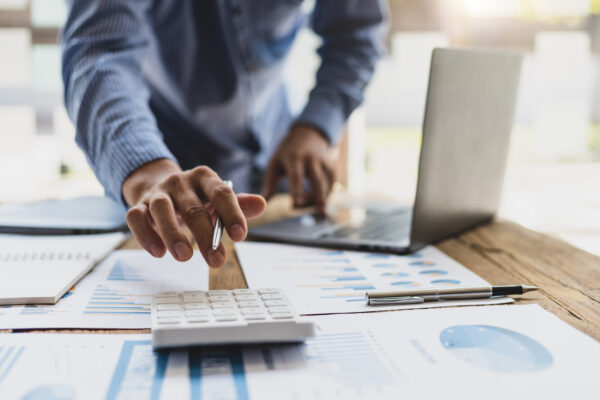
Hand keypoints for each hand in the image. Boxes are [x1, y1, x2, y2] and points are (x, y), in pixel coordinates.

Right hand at [122, 159, 265, 266]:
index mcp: (204, 177)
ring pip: (162, 210)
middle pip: (194, 208)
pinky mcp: (138, 205)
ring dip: (173, 234)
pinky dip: (146, 235)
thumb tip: (262, 204)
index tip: (240, 236)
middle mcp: (179, 182)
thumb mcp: (217, 198)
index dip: (232, 213)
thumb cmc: (195, 197)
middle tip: (216, 260)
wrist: (157, 184)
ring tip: (185, 256)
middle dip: (206, 236)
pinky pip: (136, 218)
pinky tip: (158, 252)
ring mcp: (157, 193)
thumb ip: (239, 203)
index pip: (221, 193)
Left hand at [262, 124, 334, 214]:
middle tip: (320, 214)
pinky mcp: (332, 168)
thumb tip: (265, 202)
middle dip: (318, 197)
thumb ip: (269, 183)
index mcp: (294, 157)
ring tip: (319, 215)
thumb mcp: (275, 163)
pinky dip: (325, 196)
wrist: (307, 135)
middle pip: (316, 180)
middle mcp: (311, 159)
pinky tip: (318, 203)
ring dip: (321, 200)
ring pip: (325, 185)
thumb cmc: (287, 154)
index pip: (296, 176)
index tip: (296, 204)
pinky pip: (330, 186)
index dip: (297, 190)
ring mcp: (324, 163)